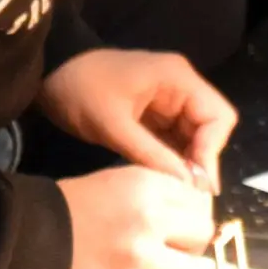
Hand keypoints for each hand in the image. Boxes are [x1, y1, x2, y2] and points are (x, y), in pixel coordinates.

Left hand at [38, 48, 238, 190]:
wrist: (49, 75)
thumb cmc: (81, 92)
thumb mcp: (114, 126)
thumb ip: (152, 154)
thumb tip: (189, 185)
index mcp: (178, 79)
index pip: (218, 116)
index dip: (212, 151)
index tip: (198, 184)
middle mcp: (180, 87)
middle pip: (210, 128)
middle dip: (201, 160)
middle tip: (187, 193)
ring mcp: (168, 100)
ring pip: (194, 137)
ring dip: (187, 163)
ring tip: (175, 192)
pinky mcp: (154, 114)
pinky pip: (174, 139)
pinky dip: (172, 159)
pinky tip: (163, 180)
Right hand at [55, 165, 217, 268]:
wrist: (26, 238)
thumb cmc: (71, 205)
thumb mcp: (119, 181)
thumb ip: (159, 192)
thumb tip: (197, 208)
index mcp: (148, 186)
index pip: (199, 202)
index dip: (191, 214)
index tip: (179, 224)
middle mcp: (151, 221)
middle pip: (202, 236)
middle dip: (189, 243)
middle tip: (170, 249)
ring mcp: (140, 261)